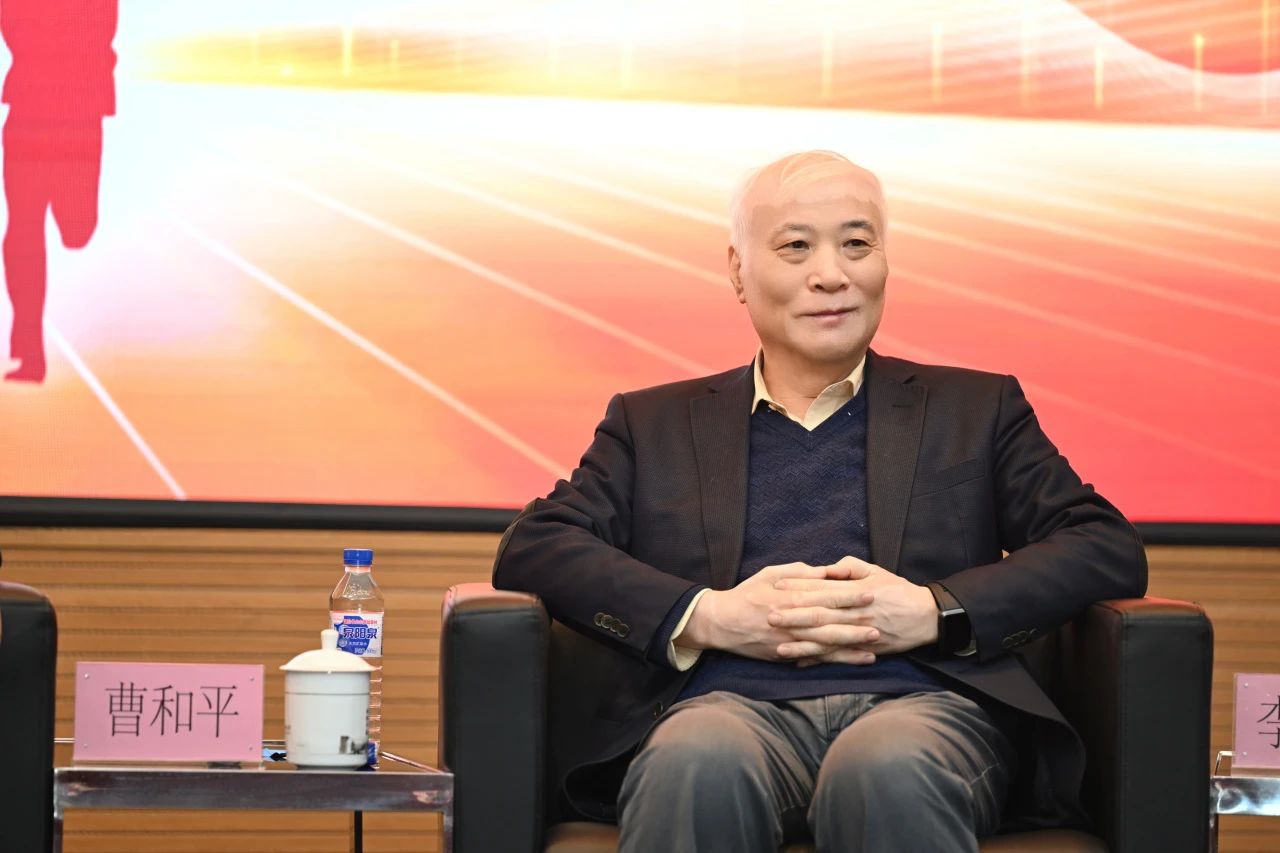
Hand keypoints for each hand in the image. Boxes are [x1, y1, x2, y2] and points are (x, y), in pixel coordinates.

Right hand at [678, 562, 877, 661]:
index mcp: (789, 598)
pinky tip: (853, 660)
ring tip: (874, 645)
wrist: (721, 623)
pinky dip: (835, 660)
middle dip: (856, 624)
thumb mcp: (769, 574)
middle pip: (829, 623)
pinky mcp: (785, 655)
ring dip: (850, 645)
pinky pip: (814, 659)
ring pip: (824, 645)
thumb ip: (798, 572)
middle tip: (880, 623)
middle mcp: (791, 621)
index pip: (824, 597)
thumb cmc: (746, 594)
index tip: (871, 593)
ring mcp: (788, 641)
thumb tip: (824, 571)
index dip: (849, 596)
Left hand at [767, 556, 937, 663]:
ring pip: (826, 640)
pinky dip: (819, 660)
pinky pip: (838, 656)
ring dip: (801, 644)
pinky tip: (800, 662)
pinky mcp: (864, 649)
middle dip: (793, 616)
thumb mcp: (876, 571)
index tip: (777, 587)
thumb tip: (827, 569)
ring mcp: (858, 634)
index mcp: (854, 592)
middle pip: (819, 615)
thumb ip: (849, 568)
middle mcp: (854, 613)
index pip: (821, 589)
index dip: (798, 588)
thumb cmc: (898, 590)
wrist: (926, 616)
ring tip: (779, 646)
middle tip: (769, 616)